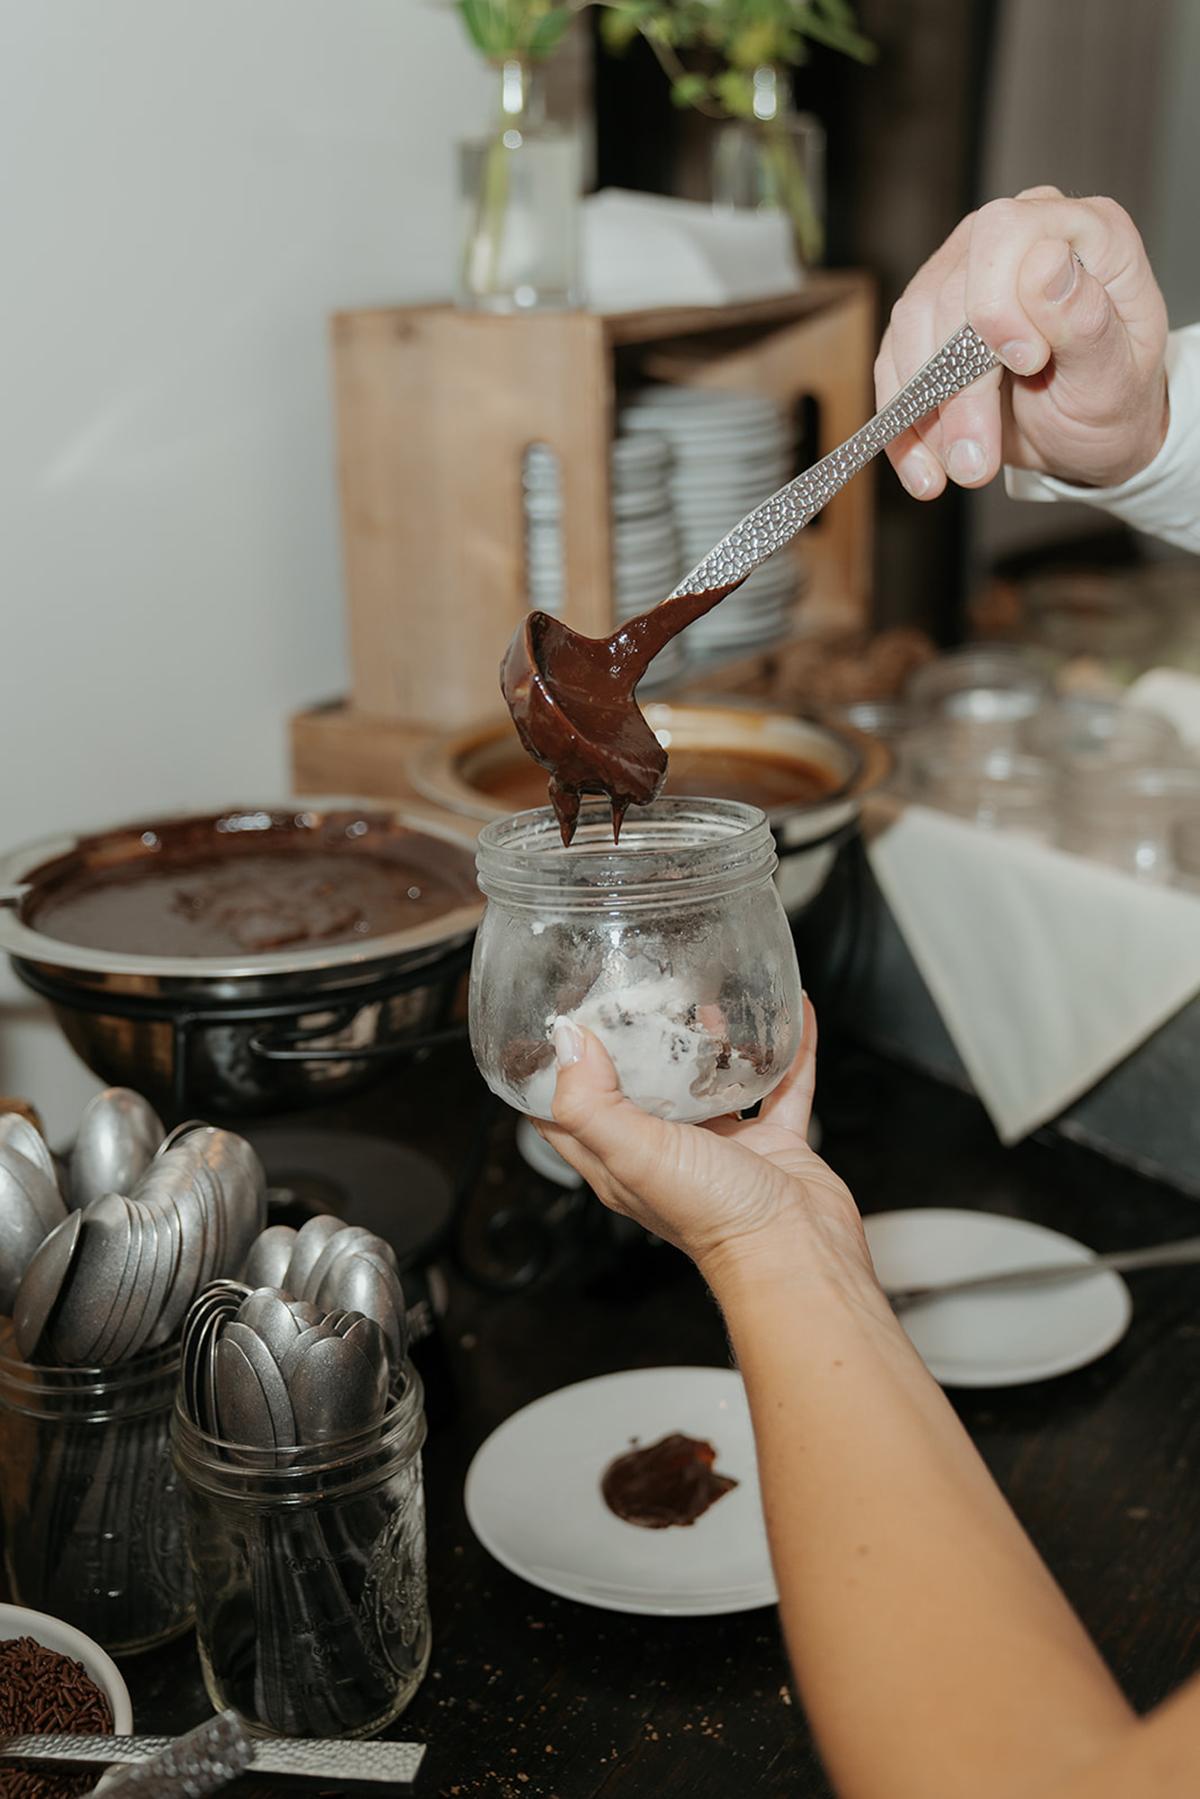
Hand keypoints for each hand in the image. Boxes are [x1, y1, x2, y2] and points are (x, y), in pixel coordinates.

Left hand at [537, 998, 873, 1287]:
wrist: (797, 1253)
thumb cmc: (716, 1219)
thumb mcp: (635, 1154)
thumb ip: (592, 1102)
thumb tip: (566, 1042)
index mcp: (621, 1159)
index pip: (570, 1112)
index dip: (557, 1070)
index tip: (557, 1022)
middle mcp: (667, 1152)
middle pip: (643, 1085)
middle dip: (638, 1040)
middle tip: (637, 992)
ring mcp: (722, 1147)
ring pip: (710, 1080)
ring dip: (710, 1040)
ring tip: (708, 997)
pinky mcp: (772, 1143)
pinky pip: (781, 1085)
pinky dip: (788, 1050)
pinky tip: (796, 1013)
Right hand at [876, 188, 1168, 497]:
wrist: (1088, 438)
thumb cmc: (1115, 400)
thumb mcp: (1116, 375)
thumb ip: (1086, 320)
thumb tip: (1048, 264)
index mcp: (1079, 232)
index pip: (1005, 232)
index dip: (998, 300)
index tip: (1025, 364)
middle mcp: (1012, 243)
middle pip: (949, 294)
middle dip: (959, 389)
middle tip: (980, 458)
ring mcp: (962, 278)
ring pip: (911, 332)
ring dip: (927, 415)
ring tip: (964, 468)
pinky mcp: (927, 324)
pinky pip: (892, 368)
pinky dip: (902, 429)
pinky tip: (927, 471)